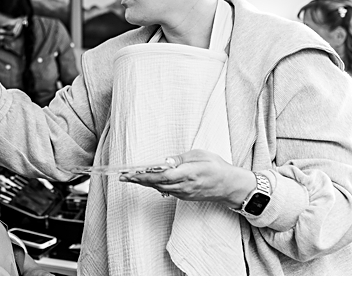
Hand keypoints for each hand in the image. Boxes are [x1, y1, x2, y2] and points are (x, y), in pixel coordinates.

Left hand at [122, 150, 251, 202]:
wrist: (229, 186)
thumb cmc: (216, 167)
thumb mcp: (200, 155)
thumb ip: (182, 159)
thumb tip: (166, 161)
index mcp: (188, 174)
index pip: (161, 176)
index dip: (145, 175)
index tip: (131, 173)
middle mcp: (184, 187)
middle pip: (157, 184)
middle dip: (139, 180)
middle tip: (122, 175)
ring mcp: (184, 194)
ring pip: (160, 188)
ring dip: (145, 183)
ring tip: (130, 176)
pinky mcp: (185, 196)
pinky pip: (166, 191)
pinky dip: (155, 185)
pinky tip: (147, 181)